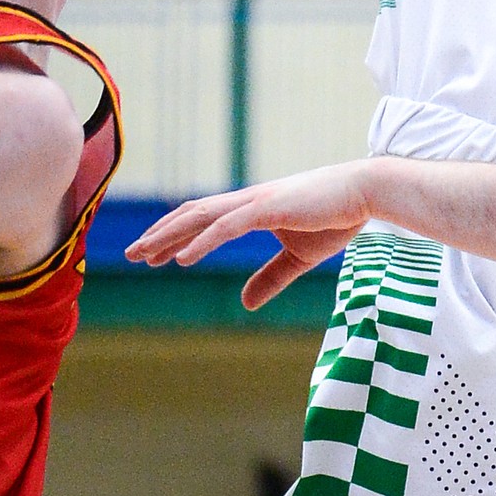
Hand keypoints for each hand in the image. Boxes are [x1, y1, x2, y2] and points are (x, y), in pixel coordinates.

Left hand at [125, 162, 370, 308]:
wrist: (364, 192)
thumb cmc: (335, 217)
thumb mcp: (299, 257)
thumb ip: (271, 277)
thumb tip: (243, 303)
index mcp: (253, 208)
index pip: (204, 217)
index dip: (175, 233)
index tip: (149, 252)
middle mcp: (249, 200)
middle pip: (193, 214)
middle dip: (160, 234)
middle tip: (130, 254)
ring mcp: (258, 202)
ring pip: (203, 216)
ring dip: (171, 235)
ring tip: (145, 253)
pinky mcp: (270, 208)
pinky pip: (229, 225)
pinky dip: (203, 240)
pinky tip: (183, 257)